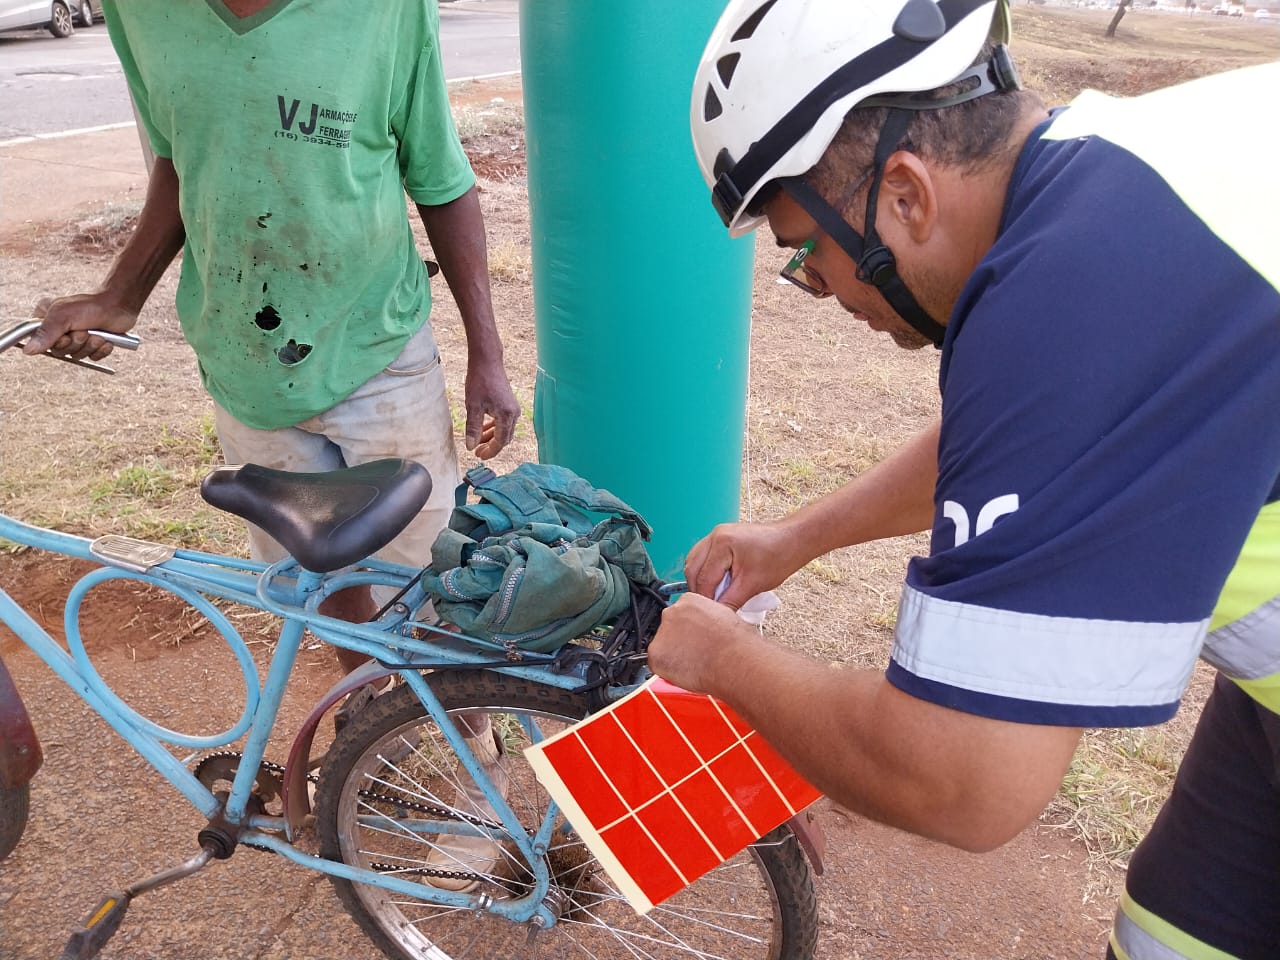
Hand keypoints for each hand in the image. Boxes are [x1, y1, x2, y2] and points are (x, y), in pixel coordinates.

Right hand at [22, 294, 138, 361]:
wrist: (118, 306)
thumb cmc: (89, 306)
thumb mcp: (63, 316)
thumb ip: (45, 334)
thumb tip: (27, 350)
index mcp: (46, 319)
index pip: (38, 340)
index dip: (53, 342)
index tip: (64, 336)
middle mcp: (59, 330)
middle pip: (59, 351)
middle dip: (74, 343)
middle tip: (83, 331)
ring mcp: (76, 338)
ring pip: (76, 355)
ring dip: (89, 346)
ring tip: (96, 334)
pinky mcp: (93, 345)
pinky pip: (92, 358)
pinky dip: (100, 350)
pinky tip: (105, 340)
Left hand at [463, 359, 518, 458]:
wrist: (487, 362)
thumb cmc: (480, 381)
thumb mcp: (473, 406)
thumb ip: (473, 428)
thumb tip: (470, 446)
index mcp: (506, 415)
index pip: (500, 441)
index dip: (490, 451)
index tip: (479, 456)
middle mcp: (514, 413)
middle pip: (504, 438)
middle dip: (491, 446)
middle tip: (477, 452)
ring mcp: (513, 408)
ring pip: (504, 430)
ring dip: (491, 437)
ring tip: (478, 443)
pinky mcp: (509, 404)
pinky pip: (503, 422)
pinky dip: (494, 428)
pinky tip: (483, 430)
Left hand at [647, 592, 757, 693]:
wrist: (735, 661)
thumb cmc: (738, 644)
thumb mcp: (725, 618)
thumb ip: (707, 620)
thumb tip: (706, 630)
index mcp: (689, 600)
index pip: (681, 614)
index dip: (688, 631)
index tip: (695, 640)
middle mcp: (672, 613)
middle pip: (669, 629)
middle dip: (678, 642)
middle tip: (695, 654)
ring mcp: (662, 633)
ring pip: (662, 647)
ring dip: (674, 656)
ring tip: (695, 664)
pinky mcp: (656, 654)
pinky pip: (658, 664)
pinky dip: (669, 671)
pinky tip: (688, 671)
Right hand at [684, 519, 800, 608]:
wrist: (793, 540)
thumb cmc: (779, 557)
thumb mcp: (753, 584)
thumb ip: (730, 601)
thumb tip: (715, 616)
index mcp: (721, 543)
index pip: (703, 578)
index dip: (706, 600)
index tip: (710, 615)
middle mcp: (714, 535)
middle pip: (693, 569)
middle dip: (700, 590)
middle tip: (710, 608)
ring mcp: (716, 534)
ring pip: (695, 562)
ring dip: (701, 581)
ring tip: (715, 596)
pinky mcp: (721, 538)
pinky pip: (704, 557)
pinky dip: (706, 572)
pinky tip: (718, 584)